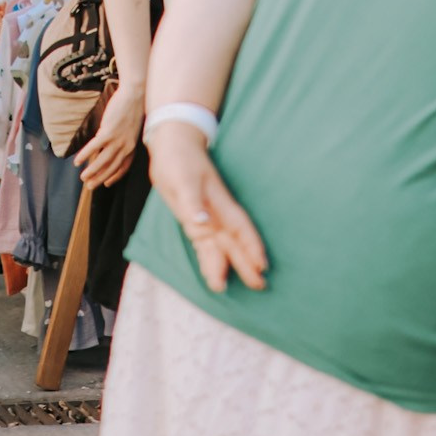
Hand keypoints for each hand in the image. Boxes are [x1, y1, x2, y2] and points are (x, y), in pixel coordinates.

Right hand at [72, 79, 144, 187]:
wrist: (136, 94)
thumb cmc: (133, 108)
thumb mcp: (131, 128)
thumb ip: (122, 137)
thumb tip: (107, 141)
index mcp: (132, 146)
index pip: (124, 167)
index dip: (115, 177)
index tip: (107, 184)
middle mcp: (126, 147)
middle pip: (112, 167)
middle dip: (100, 179)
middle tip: (90, 187)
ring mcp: (117, 140)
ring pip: (103, 161)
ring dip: (92, 171)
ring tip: (82, 178)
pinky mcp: (108, 132)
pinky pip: (94, 147)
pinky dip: (85, 155)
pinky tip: (77, 161)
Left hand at [146, 124, 265, 292]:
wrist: (172, 147)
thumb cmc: (180, 159)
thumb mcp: (183, 178)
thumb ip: (193, 201)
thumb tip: (203, 222)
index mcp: (218, 203)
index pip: (239, 229)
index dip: (251, 246)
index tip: (262, 265)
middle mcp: (215, 214)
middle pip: (233, 242)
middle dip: (246, 263)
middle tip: (260, 286)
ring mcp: (205, 218)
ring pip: (218, 247)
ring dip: (223, 266)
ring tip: (225, 288)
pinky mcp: (193, 221)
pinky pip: (203, 245)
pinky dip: (207, 260)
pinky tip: (212, 275)